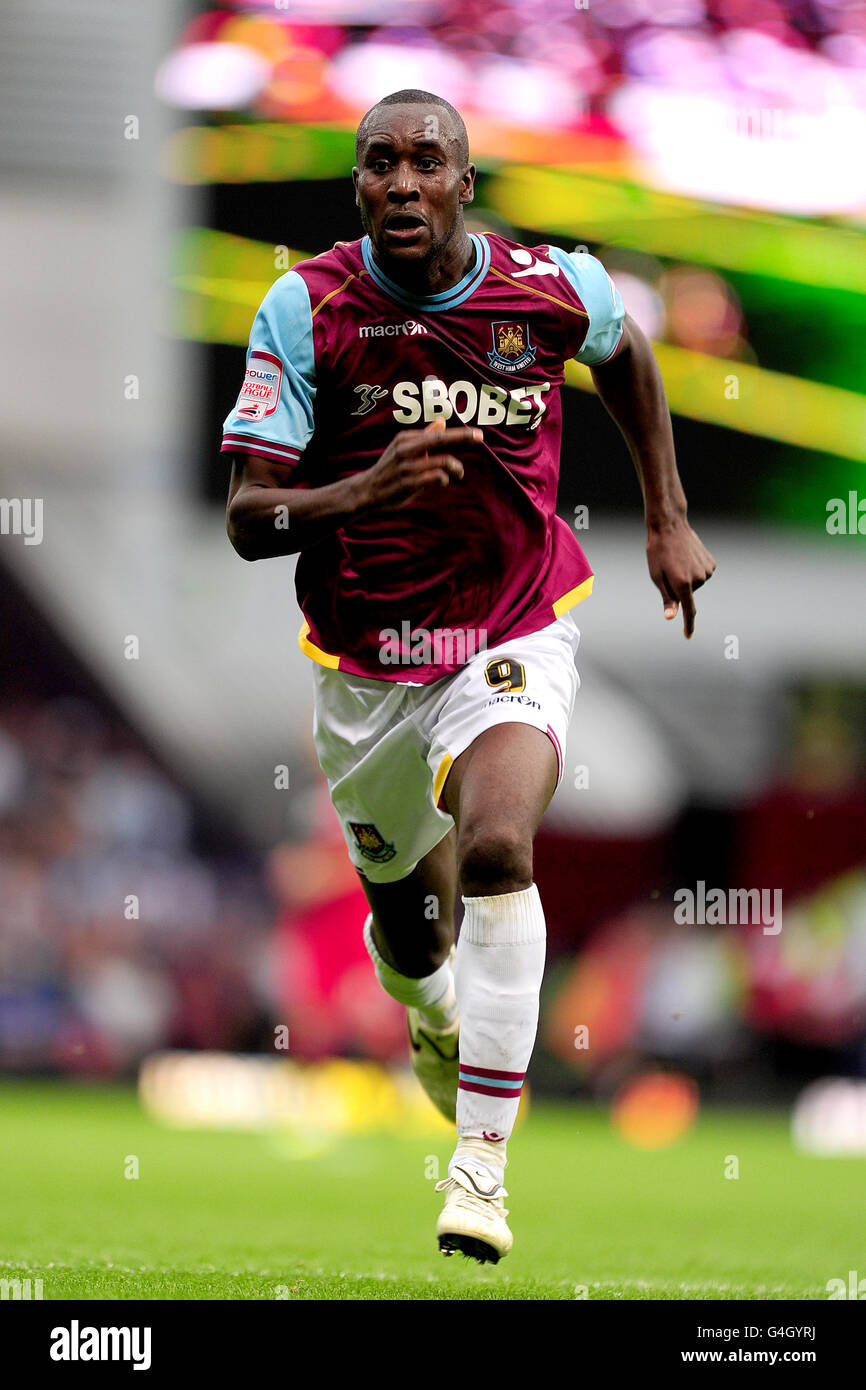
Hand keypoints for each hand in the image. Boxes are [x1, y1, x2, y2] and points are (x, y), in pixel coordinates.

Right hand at [355, 420, 481, 510]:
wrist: (367, 490)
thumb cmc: (390, 470)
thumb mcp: (403, 449)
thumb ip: (424, 437)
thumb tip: (441, 421)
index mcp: (406, 438)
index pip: (438, 433)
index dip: (460, 433)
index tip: (478, 435)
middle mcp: (406, 449)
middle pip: (441, 439)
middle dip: (463, 437)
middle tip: (480, 438)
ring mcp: (407, 466)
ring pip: (443, 461)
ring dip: (455, 468)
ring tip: (458, 473)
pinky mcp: (409, 483)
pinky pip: (437, 477)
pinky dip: (444, 479)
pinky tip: (442, 481)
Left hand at [646, 516, 715, 638]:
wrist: (670, 527)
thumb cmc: (658, 552)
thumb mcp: (657, 577)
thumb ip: (667, 598)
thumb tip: (671, 617)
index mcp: (682, 584)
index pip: (688, 610)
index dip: (688, 624)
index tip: (688, 636)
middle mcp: (698, 579)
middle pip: (688, 594)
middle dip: (679, 587)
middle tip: (669, 569)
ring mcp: (707, 570)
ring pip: (696, 584)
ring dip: (687, 577)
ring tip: (678, 560)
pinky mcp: (711, 563)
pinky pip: (702, 574)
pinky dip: (695, 570)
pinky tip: (687, 557)